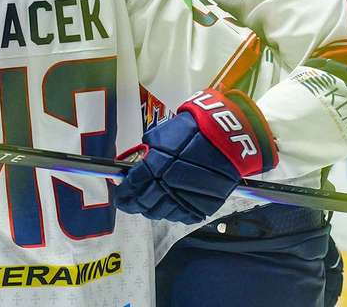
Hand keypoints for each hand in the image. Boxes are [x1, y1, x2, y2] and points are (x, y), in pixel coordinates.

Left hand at [114, 89, 277, 223]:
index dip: (123, 194)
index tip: (120, 196)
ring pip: (161, 213)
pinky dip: (172, 213)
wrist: (226, 139)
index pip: (132, 188)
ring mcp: (185, 199)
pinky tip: (169, 206)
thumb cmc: (193, 131)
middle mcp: (167, 186)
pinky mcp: (201, 206)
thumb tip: (135, 166)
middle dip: (134, 204)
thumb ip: (146, 154)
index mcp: (154, 168)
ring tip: (149, 204)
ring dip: (151, 210)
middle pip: (144, 204)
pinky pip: (180, 216)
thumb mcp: (160, 136)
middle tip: (130, 202)